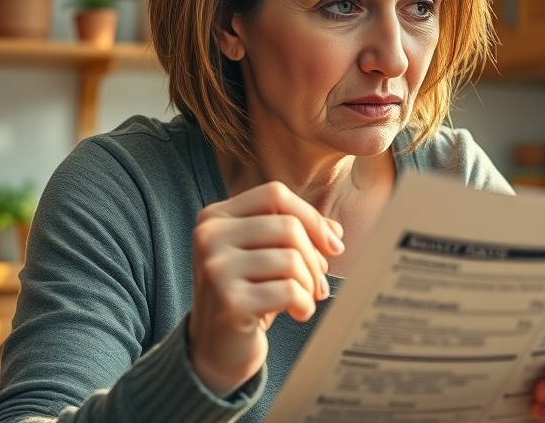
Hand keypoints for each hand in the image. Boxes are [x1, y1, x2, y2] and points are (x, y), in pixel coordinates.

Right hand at [187, 182, 344, 395]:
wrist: (217, 349)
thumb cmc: (248, 295)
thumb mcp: (268, 257)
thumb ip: (297, 234)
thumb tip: (335, 232)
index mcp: (215, 217)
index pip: (274, 195)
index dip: (311, 217)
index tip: (333, 245)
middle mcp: (209, 237)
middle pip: (287, 227)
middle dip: (314, 258)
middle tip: (318, 283)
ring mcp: (216, 268)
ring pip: (291, 259)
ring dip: (310, 284)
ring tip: (304, 299)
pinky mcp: (229, 301)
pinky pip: (289, 290)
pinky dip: (304, 304)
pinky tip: (298, 313)